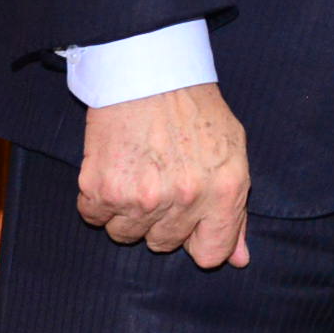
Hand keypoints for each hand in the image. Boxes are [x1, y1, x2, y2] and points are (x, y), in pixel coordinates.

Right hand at [77, 83, 250, 268]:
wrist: (147, 72)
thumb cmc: (195, 110)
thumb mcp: (232, 153)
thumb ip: (235, 211)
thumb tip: (238, 260)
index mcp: (224, 191)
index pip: (211, 255)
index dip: (199, 242)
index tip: (191, 225)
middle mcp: (184, 199)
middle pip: (164, 244)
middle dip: (163, 219)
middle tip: (161, 179)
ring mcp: (140, 197)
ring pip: (126, 234)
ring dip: (128, 211)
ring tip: (138, 171)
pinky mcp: (101, 189)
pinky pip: (95, 217)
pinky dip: (99, 199)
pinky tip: (114, 168)